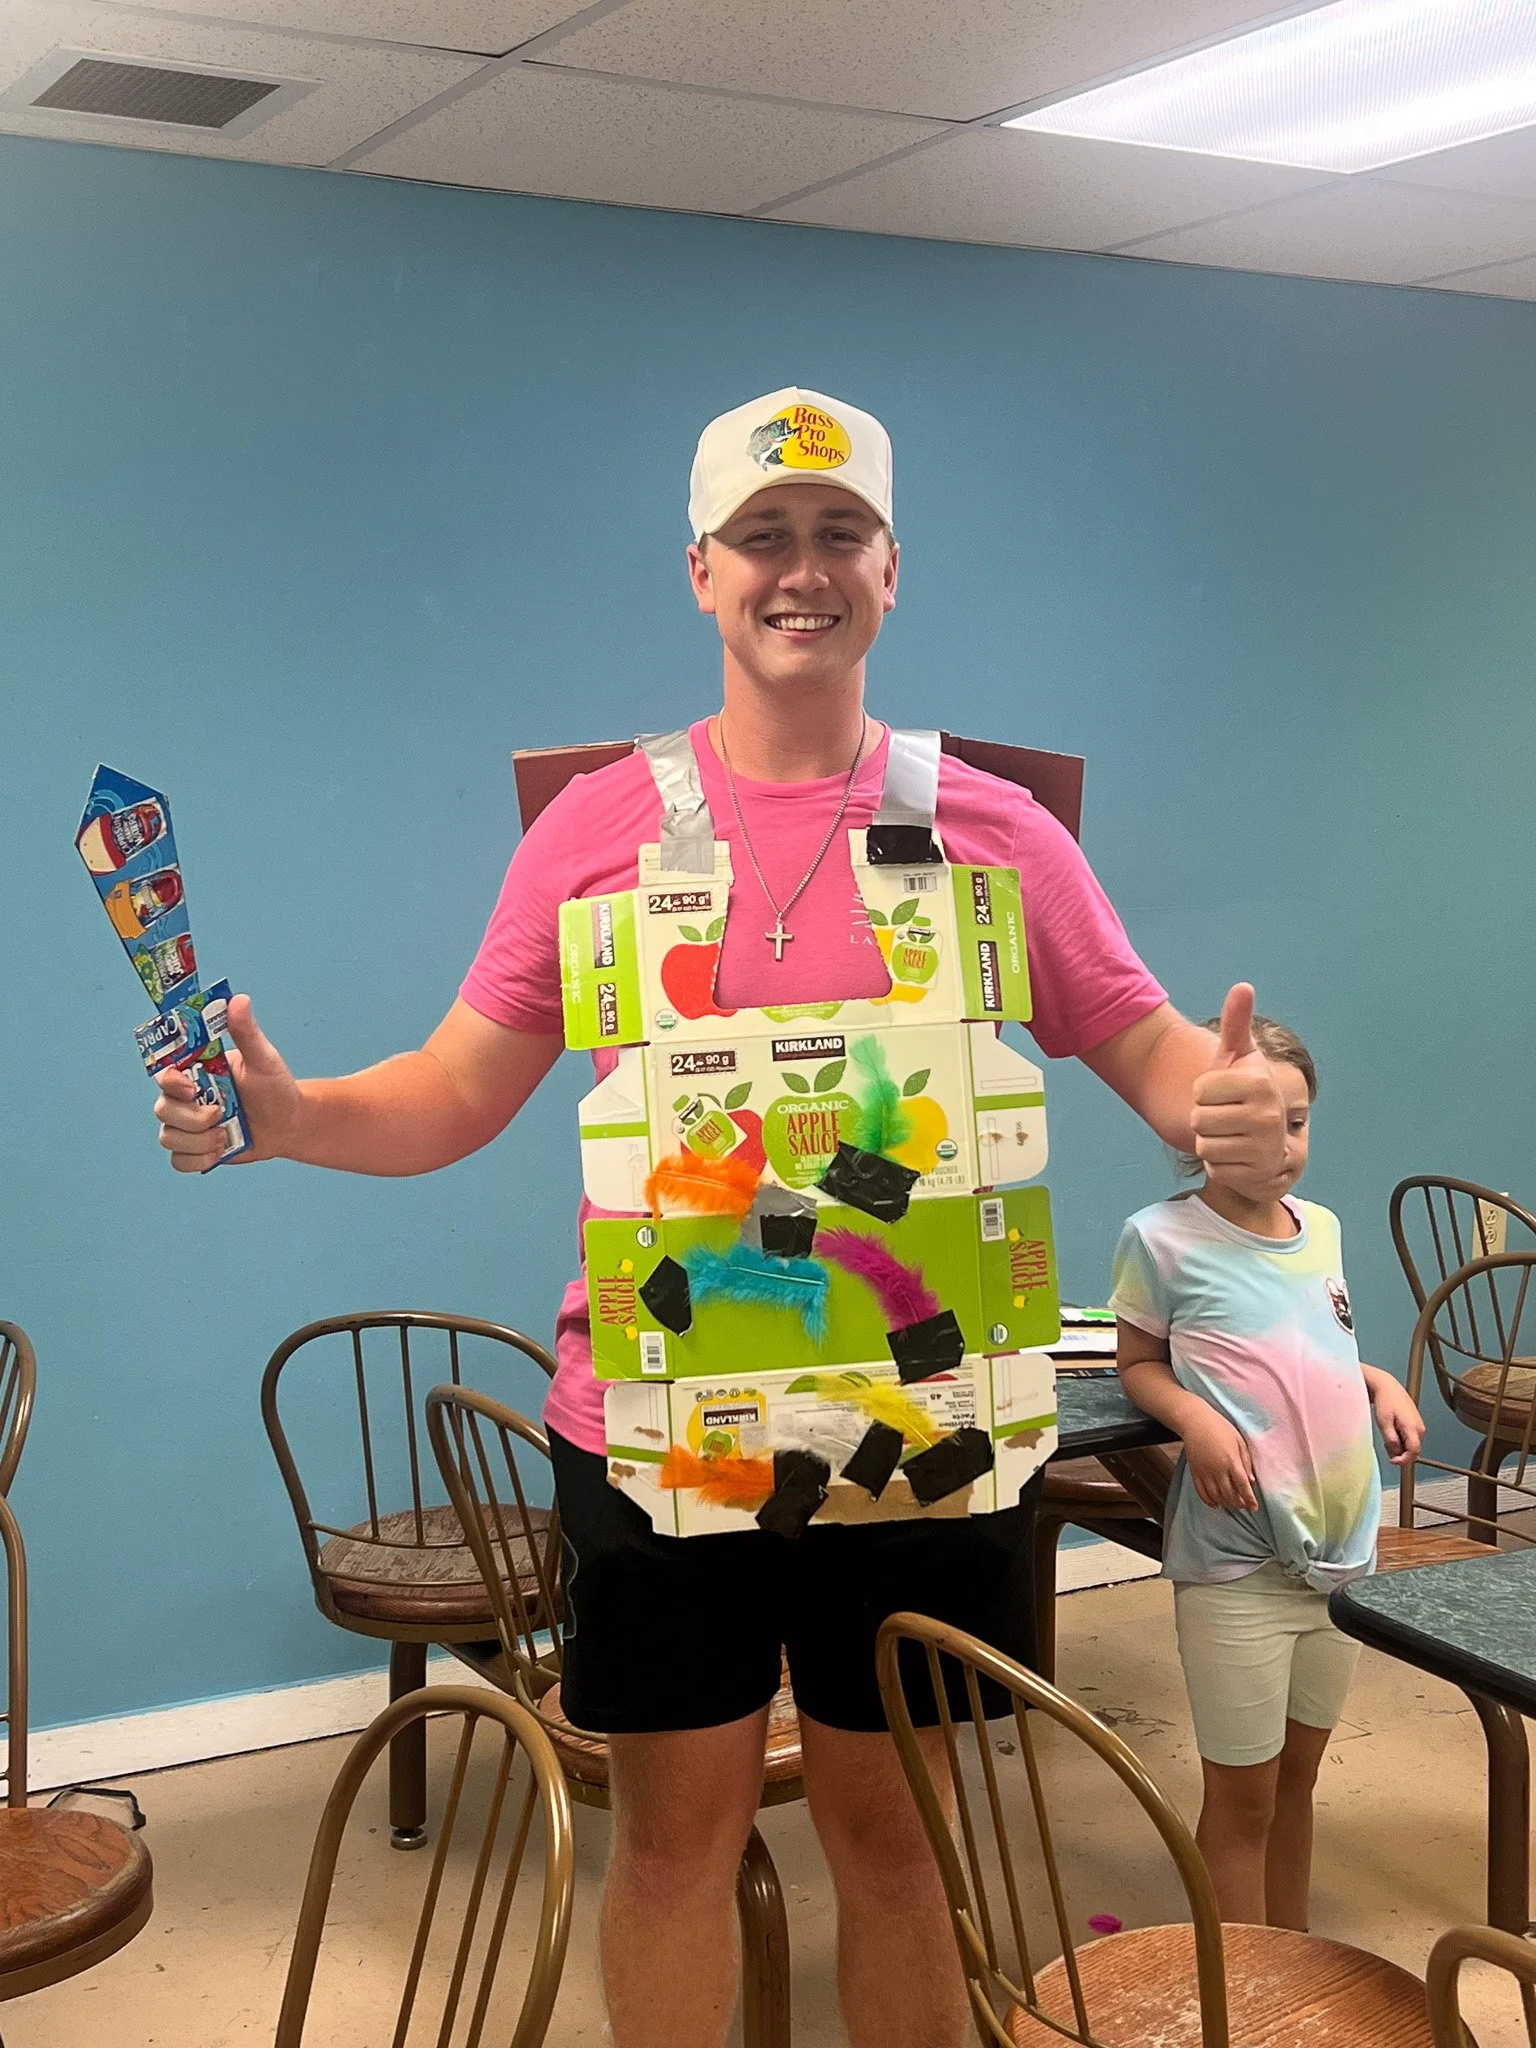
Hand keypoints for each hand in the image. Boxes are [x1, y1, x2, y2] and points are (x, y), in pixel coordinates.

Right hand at [154, 995, 300, 1172]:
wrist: (289, 1124)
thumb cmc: (275, 1088)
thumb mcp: (264, 1058)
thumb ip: (246, 1032)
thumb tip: (237, 999)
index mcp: (195, 1072)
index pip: (163, 1075)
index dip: (170, 1083)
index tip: (192, 1088)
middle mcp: (185, 1098)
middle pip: (162, 1110)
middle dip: (194, 1118)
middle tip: (222, 1114)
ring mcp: (188, 1126)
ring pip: (169, 1138)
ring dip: (200, 1141)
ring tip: (226, 1134)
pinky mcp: (195, 1150)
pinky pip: (178, 1161)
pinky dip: (199, 1160)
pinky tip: (220, 1151)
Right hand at [1182, 1407, 1258, 1511]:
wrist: (1196, 1422)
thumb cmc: (1220, 1428)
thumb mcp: (1239, 1441)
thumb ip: (1246, 1461)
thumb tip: (1251, 1481)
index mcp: (1231, 1461)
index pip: (1243, 1486)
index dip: (1249, 1499)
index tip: (1254, 1508)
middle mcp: (1218, 1470)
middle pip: (1230, 1495)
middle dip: (1238, 1503)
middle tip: (1244, 1506)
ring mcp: (1205, 1472)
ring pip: (1216, 1496)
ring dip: (1225, 1504)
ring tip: (1232, 1505)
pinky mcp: (1195, 1473)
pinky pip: (1201, 1492)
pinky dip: (1209, 1501)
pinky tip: (1216, 1504)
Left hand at [1191, 984, 1286, 1198]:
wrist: (1268, 1143)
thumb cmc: (1245, 1093)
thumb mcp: (1238, 1057)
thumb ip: (1236, 1023)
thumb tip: (1243, 985)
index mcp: (1260, 1082)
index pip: (1199, 1090)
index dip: (1204, 1092)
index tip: (1222, 1093)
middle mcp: (1268, 1115)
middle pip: (1198, 1119)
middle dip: (1204, 1119)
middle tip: (1225, 1117)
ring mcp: (1264, 1147)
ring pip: (1204, 1144)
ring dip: (1210, 1142)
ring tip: (1230, 1135)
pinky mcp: (1255, 1174)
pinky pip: (1213, 1167)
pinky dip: (1219, 1164)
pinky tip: (1236, 1155)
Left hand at [1367, 1370, 1424, 1465]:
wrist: (1387, 1386)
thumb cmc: (1385, 1402)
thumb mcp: (1384, 1423)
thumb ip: (1391, 1441)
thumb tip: (1396, 1454)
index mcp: (1414, 1428)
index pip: (1414, 1452)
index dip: (1403, 1460)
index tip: (1392, 1462)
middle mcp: (1420, 1428)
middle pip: (1413, 1450)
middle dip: (1400, 1453)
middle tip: (1385, 1445)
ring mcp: (1419, 1426)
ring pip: (1411, 1444)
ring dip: (1399, 1446)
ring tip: (1387, 1434)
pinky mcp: (1415, 1423)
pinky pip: (1409, 1438)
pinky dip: (1400, 1439)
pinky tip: (1391, 1431)